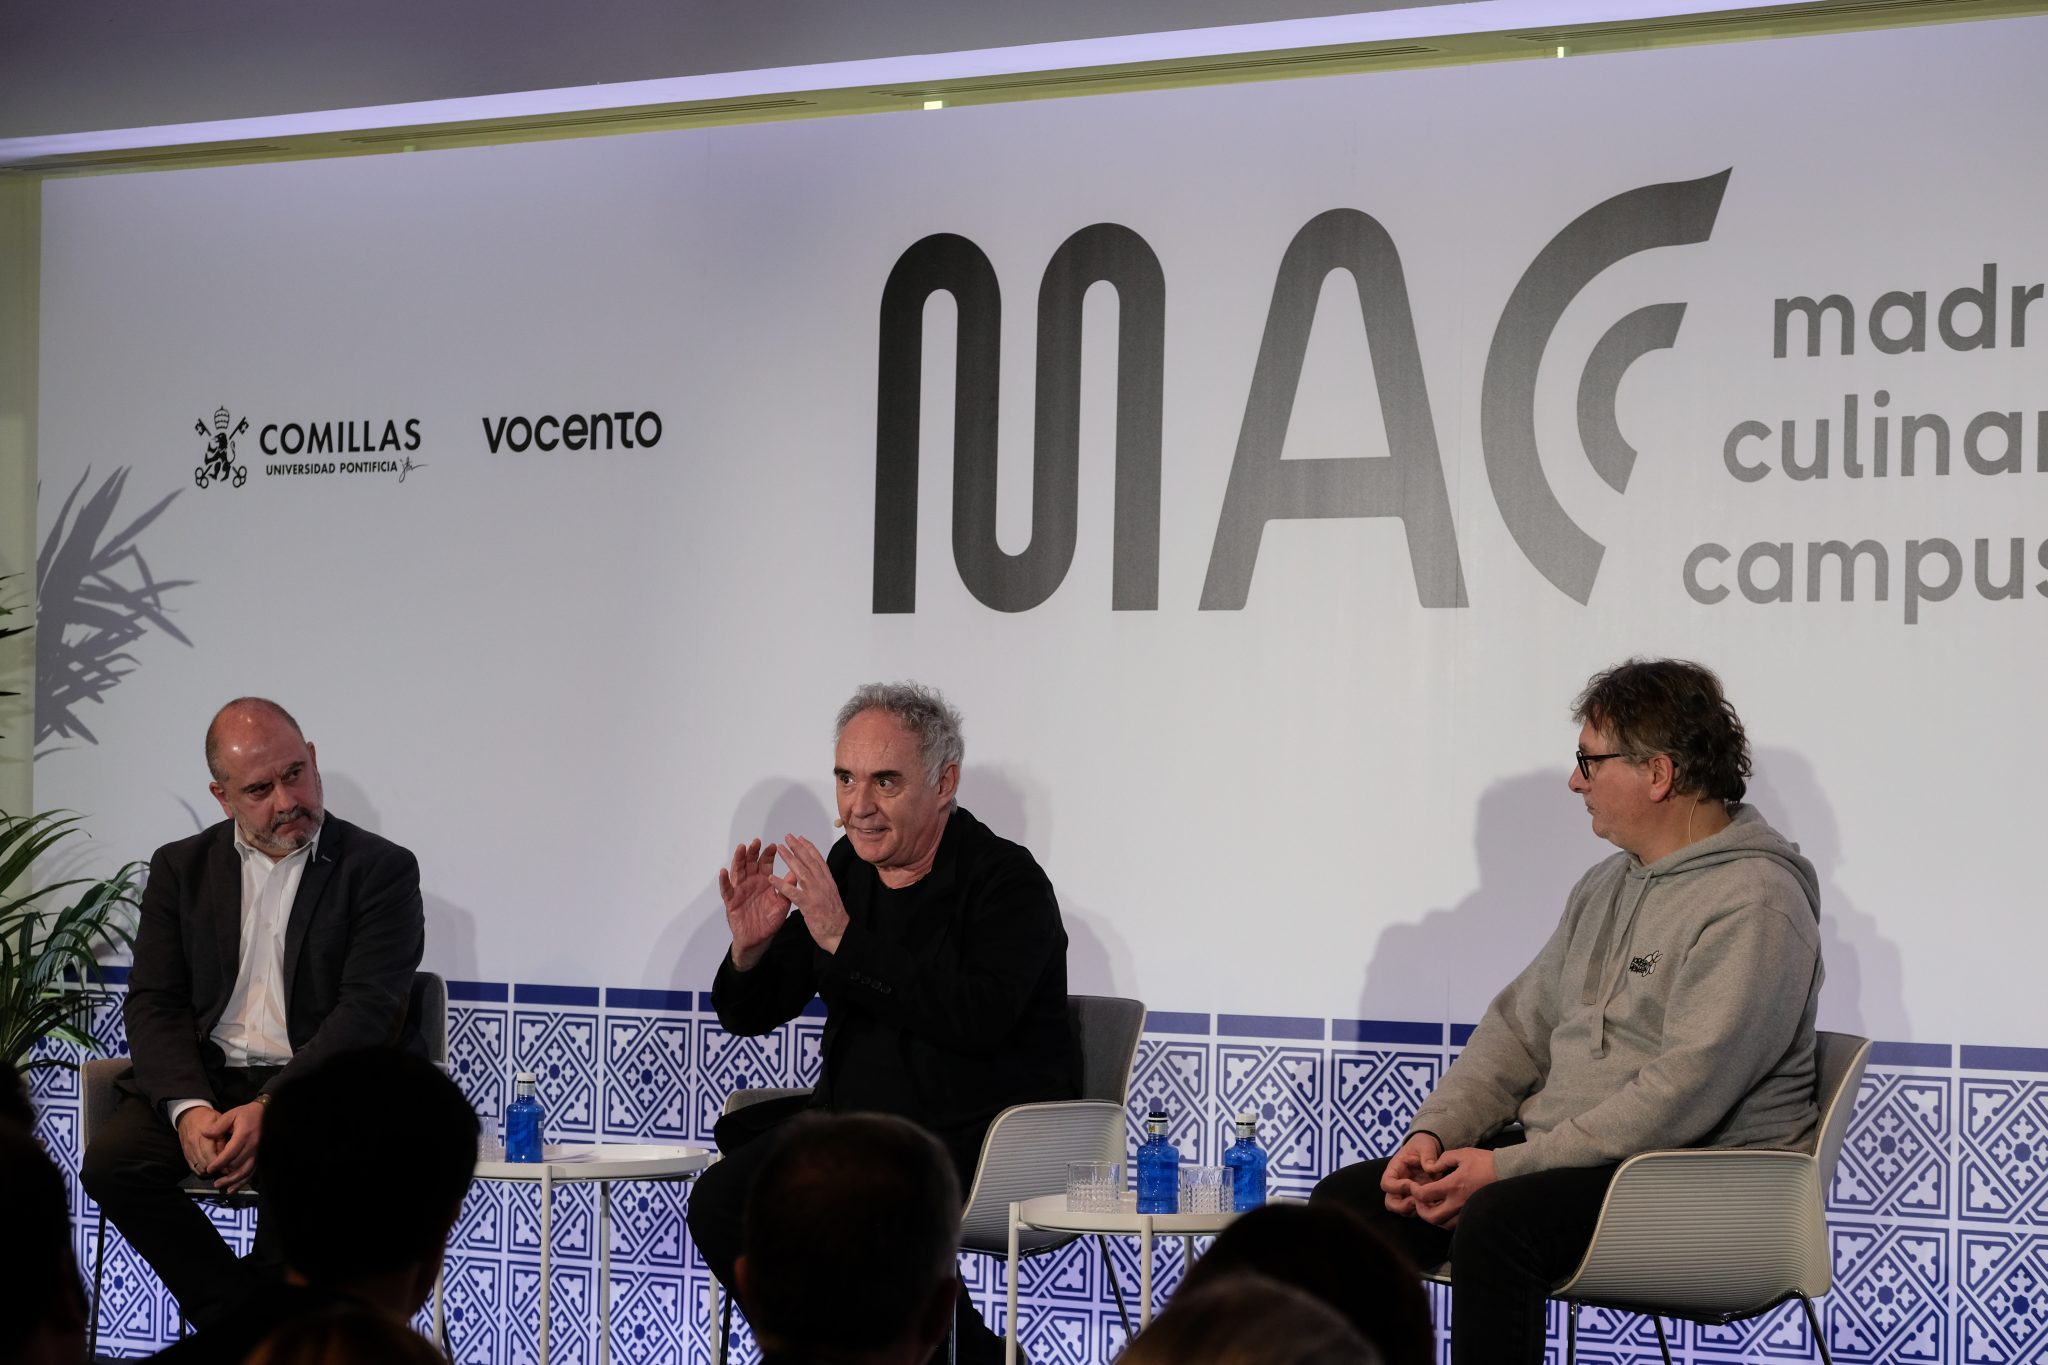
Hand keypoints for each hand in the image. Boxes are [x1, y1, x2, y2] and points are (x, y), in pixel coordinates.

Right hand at [176, 1106, 223, 1179]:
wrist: (189, 1115)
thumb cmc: (208, 1118)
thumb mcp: (220, 1122)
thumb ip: (222, 1138)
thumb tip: (226, 1155)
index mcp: (203, 1135)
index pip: (210, 1155)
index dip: (220, 1162)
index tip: (229, 1165)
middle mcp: (193, 1144)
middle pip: (204, 1163)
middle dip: (216, 1169)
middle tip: (226, 1170)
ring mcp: (188, 1150)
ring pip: (198, 1167)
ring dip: (209, 1171)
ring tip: (219, 1169)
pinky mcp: (185, 1154)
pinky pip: (192, 1167)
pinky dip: (201, 1170)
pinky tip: (210, 1168)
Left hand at [201, 1101, 264, 1192]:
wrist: (265, 1113)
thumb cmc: (246, 1114)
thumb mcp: (231, 1115)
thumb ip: (218, 1126)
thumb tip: (204, 1134)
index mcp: (243, 1136)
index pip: (230, 1153)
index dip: (219, 1163)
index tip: (209, 1169)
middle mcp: (252, 1146)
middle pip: (237, 1164)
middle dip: (224, 1173)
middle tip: (212, 1178)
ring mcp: (256, 1152)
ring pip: (245, 1171)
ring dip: (233, 1181)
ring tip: (220, 1186)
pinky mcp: (258, 1156)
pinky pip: (252, 1172)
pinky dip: (242, 1182)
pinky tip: (233, 1189)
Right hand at [719, 839, 791, 970]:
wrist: (759, 940)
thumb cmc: (769, 921)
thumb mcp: (782, 904)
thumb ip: (787, 890)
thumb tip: (796, 873)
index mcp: (764, 881)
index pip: (765, 863)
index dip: (768, 854)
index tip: (774, 845)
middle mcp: (751, 882)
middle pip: (750, 863)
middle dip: (753, 852)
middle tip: (756, 842)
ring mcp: (740, 890)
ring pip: (738, 872)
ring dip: (738, 860)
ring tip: (741, 849)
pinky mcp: (731, 901)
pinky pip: (726, 890)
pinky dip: (724, 881)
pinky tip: (723, 872)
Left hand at [771, 833, 848, 953]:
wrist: (840, 933)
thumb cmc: (834, 918)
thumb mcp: (831, 896)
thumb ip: (823, 884)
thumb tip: (817, 875)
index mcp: (828, 881)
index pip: (818, 860)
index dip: (809, 848)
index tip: (801, 838)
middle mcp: (823, 884)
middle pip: (809, 861)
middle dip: (798, 847)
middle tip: (788, 837)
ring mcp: (816, 894)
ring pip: (801, 872)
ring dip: (789, 859)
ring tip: (780, 849)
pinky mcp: (809, 905)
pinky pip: (792, 893)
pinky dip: (781, 884)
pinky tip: (771, 878)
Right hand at [1380, 1132, 1442, 1215]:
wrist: (1429, 1150)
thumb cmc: (1423, 1146)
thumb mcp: (1425, 1145)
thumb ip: (1427, 1155)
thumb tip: (1430, 1167)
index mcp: (1394, 1170)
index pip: (1387, 1183)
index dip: (1397, 1187)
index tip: (1411, 1184)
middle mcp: (1397, 1184)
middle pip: (1390, 1203)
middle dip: (1402, 1206)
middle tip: (1417, 1201)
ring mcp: (1407, 1194)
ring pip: (1402, 1210)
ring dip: (1413, 1210)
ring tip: (1427, 1203)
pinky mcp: (1416, 1199)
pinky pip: (1415, 1211)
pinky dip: (1423, 1211)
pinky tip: (1434, 1204)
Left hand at [1413, 1146, 1496, 1228]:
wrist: (1507, 1171)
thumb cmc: (1484, 1161)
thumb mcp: (1462, 1154)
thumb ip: (1442, 1160)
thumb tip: (1431, 1168)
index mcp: (1452, 1186)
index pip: (1425, 1195)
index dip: (1414, 1193)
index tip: (1413, 1187)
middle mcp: (1458, 1202)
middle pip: (1432, 1217)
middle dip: (1421, 1211)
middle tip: (1419, 1201)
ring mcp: (1466, 1210)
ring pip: (1444, 1224)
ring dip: (1433, 1216)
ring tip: (1431, 1205)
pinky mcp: (1473, 1213)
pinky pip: (1455, 1223)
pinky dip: (1446, 1219)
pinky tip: (1444, 1208)